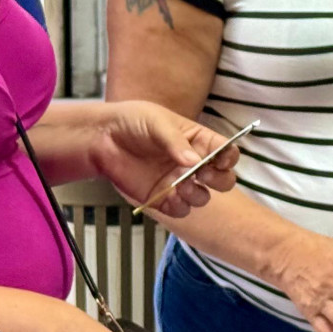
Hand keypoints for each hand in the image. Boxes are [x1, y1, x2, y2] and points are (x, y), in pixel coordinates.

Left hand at [90, 102, 240, 217]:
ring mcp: (179, 182)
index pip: (226, 152)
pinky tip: (169, 196)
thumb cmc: (132, 121)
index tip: (220, 160)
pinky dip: (179, 207)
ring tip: (182, 185)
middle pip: (223, 179)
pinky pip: (180, 210)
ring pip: (203, 197)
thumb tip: (195, 162)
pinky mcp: (162, 197)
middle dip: (219, 180)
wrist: (103, 138)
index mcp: (199, 141)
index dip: (229, 158)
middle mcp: (193, 163)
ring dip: (198, 195)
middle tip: (202, 174)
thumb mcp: (157, 123)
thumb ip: (177, 143)